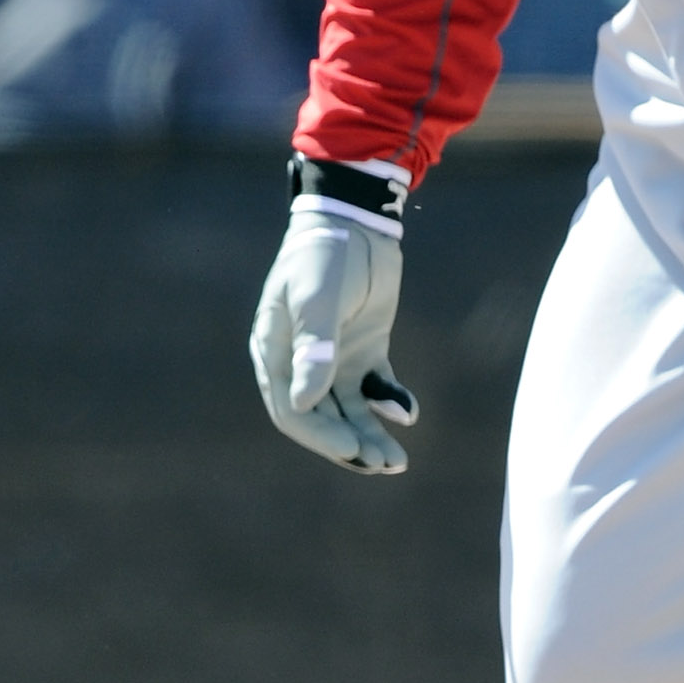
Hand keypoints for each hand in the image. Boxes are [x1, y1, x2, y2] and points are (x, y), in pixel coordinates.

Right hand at [250, 207, 417, 473]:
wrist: (358, 219)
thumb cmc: (325, 253)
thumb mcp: (318, 297)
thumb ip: (315, 347)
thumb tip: (305, 402)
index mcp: (275, 352)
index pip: (291, 409)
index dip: (320, 434)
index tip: (352, 447)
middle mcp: (301, 362)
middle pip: (322, 417)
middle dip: (350, 444)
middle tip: (384, 463)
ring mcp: (334, 357)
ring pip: (349, 410)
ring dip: (370, 433)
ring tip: (397, 460)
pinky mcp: (364, 349)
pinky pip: (374, 387)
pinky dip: (389, 402)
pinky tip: (408, 412)